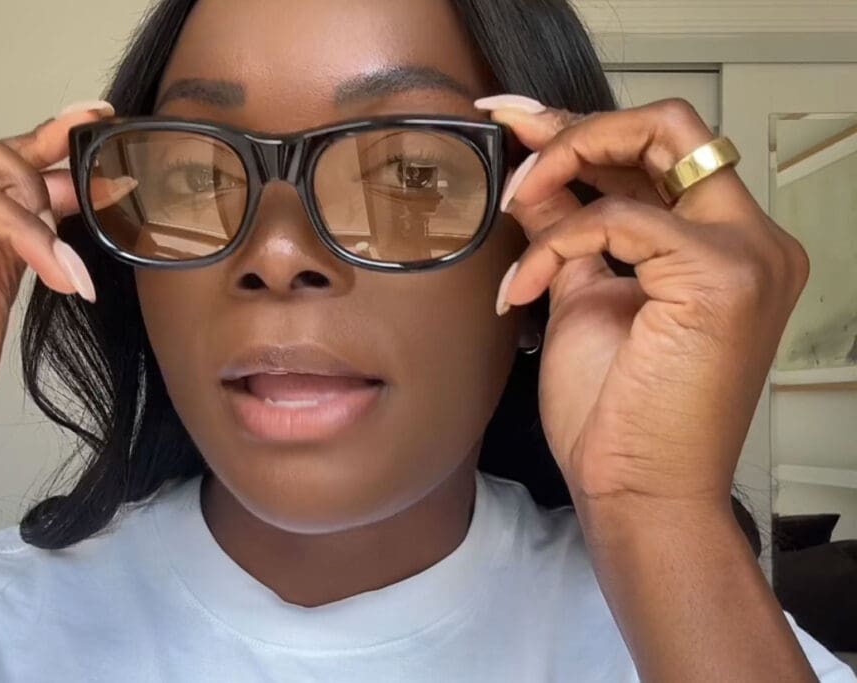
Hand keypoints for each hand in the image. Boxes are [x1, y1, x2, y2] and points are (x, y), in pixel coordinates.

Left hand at [479, 96, 808, 506]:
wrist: (637, 493)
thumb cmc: (616, 416)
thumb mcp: (583, 297)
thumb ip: (568, 232)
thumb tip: (535, 178)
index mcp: (725, 246)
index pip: (660, 155)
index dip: (585, 130)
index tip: (518, 121)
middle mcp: (752, 240)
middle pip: (672, 125)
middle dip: (581, 126)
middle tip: (515, 140)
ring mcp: (748, 254)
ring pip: (654, 141)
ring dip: (562, 165)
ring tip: (509, 207)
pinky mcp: (723, 277)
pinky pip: (617, 218)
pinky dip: (557, 242)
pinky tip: (524, 287)